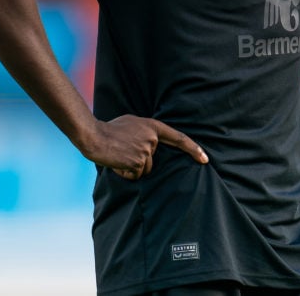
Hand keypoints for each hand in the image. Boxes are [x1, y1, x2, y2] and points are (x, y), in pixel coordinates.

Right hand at [82, 114, 208, 179]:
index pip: (179, 138)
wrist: (94, 136)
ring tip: (119, 155)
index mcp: (153, 126)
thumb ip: (147, 131)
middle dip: (139, 161)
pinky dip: (126, 173)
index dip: (193, 149)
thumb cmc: (110, 130)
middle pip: (154, 160)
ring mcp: (146, 151)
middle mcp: (152, 139)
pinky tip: (117, 162)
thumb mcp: (133, 123)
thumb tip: (153, 142)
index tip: (205, 159)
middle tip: (123, 150)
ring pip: (144, 169)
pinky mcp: (137, 162)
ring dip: (132, 167)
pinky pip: (135, 175)